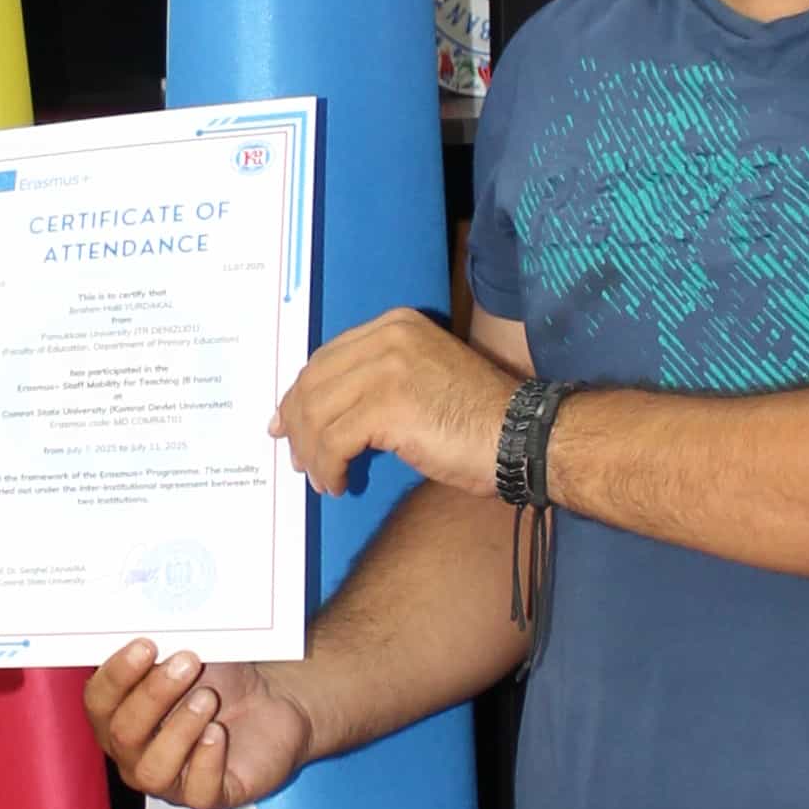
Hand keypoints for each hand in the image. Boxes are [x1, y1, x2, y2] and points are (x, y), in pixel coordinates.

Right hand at [84, 642, 317, 808]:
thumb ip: (162, 647)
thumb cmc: (225, 679)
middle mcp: (136, 753)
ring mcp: (171, 779)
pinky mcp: (209, 796)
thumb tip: (149, 627)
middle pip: (123, 734)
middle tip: (187, 662)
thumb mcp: (190, 653)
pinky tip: (219, 733)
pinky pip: (198, 792)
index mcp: (121, 715)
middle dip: (153, 695)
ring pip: (153, 769)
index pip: (99, 703)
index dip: (117, 676)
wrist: (277, 700)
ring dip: (179, 729)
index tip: (146, 645)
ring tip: (208, 698)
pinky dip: (207, 760)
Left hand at [275, 309, 509, 498]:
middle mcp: (388, 336)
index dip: (299, 395)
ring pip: (318, 414)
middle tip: (299, 461)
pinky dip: (329, 467)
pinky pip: (334, 441)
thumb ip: (377, 382)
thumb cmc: (478, 420)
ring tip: (323, 480)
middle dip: (299, 427)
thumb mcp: (422, 381)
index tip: (286, 425)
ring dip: (313, 454)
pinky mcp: (388, 404)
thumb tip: (322, 412)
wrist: (522, 436)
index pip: (326, 358)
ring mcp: (387, 367)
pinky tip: (340, 483)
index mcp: (395, 325)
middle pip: (314, 382)